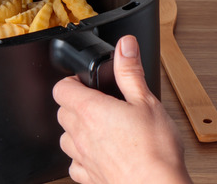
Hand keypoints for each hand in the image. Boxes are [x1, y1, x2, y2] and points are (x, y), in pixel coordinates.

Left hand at [53, 35, 191, 183]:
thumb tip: (124, 46)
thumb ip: (130, 71)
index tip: (86, 81)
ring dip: (76, 130)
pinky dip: (82, 156)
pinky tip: (99, 152)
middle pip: (62, 112)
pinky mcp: (90, 178)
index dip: (71, 81)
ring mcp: (83, 158)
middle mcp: (80, 135)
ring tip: (99, 126)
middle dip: (75, 103)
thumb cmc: (154, 151)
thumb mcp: (147, 101)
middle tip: (98, 101)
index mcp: (91, 111)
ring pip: (65, 139)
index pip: (61, 88)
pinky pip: (75, 164)